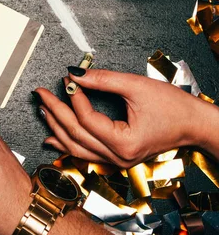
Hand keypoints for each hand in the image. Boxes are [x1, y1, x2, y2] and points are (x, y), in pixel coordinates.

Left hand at [35, 69, 218, 166]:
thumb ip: (103, 79)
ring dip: (57, 128)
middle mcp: (118, 157)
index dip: (74, 97)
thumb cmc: (173, 106)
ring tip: (43, 110)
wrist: (193, 123)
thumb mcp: (136, 86)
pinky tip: (52, 138)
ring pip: (77, 148)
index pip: (87, 120)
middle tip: (41, 94)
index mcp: (124, 143)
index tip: (67, 79)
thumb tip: (76, 73)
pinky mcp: (117, 157)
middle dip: (56, 112)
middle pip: (76, 135)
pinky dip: (68, 144)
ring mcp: (117, 161)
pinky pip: (86, 153)